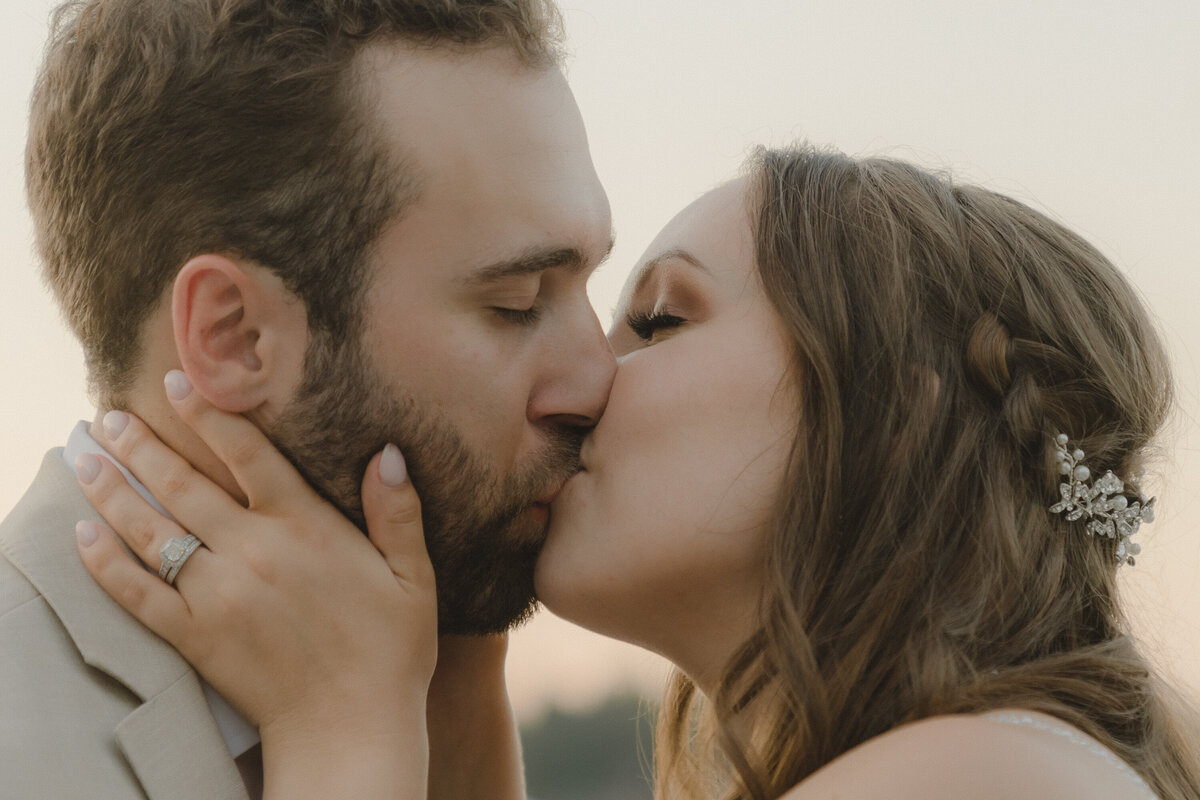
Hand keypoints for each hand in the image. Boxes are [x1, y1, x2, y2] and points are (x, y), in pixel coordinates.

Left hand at [74, 371, 435, 796]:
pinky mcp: (195, 636)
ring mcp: (217, 594)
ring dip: (112, 492)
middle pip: (183, 486)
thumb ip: (397, 513)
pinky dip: (106, 563)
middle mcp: (252, 551)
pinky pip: (137, 593)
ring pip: (151, 531)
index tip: (177, 384)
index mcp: (305, 528)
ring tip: (86, 460)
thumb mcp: (414, 576)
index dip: (209, 415)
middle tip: (110, 417)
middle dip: (142, 446)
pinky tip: (84, 536)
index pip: (247, 455)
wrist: (350, 726)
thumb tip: (386, 453)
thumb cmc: (390, 650)